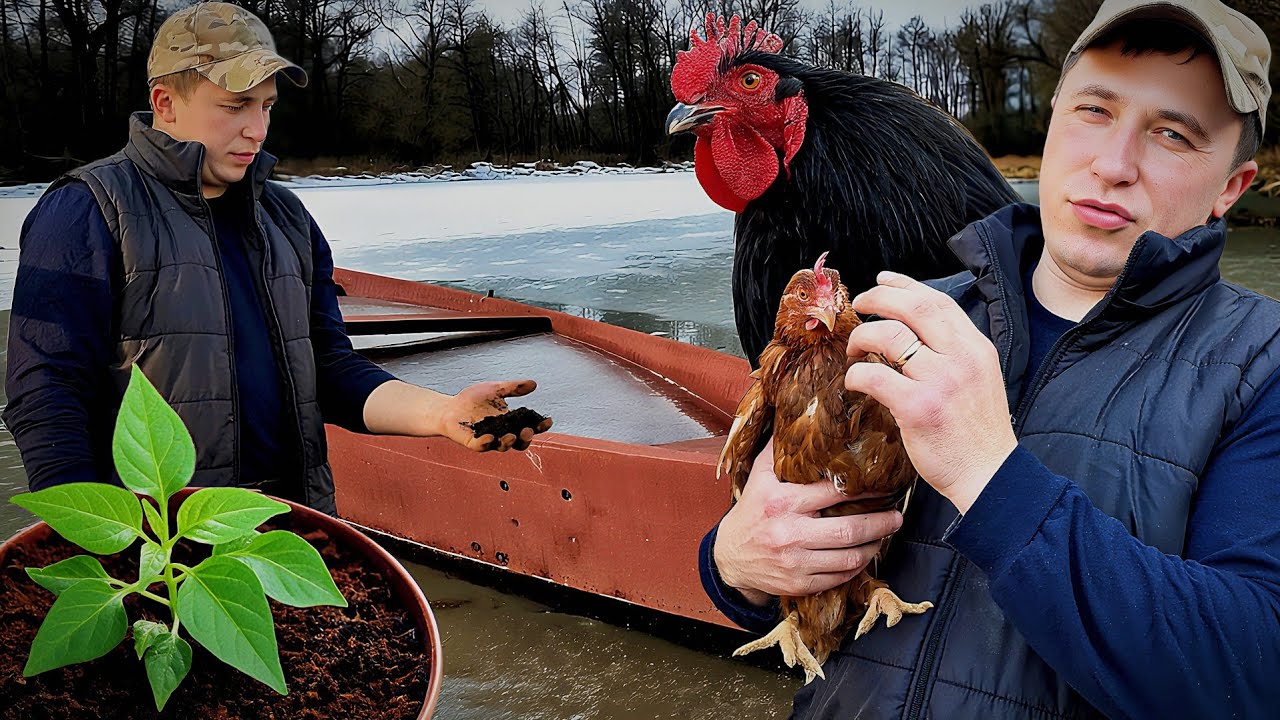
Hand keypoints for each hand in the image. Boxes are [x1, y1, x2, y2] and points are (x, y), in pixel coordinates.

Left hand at [438, 379, 553, 451]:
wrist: (449, 407)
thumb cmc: (472, 400)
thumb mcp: (495, 389)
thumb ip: (513, 388)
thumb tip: (533, 383)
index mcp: (510, 422)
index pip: (529, 426)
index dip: (540, 426)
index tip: (547, 421)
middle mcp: (502, 433)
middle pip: (520, 441)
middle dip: (526, 438)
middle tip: (528, 431)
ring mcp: (488, 439)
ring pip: (503, 446)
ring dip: (509, 442)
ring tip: (512, 436)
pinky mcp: (473, 442)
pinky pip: (481, 446)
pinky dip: (486, 443)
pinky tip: (489, 437)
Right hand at [713, 440, 902, 605]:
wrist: (729, 557)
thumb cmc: (750, 512)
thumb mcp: (759, 477)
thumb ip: (778, 451)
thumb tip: (797, 419)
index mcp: (781, 501)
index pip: (833, 492)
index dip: (864, 489)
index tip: (882, 485)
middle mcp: (789, 532)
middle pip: (849, 529)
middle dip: (880, 522)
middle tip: (896, 515)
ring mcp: (795, 561)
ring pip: (849, 557)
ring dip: (874, 546)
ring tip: (885, 534)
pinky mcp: (799, 583)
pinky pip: (839, 577)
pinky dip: (858, 566)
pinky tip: (865, 553)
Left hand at [844, 271, 1017, 512]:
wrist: (988, 475)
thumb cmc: (976, 433)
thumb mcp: (978, 380)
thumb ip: (952, 354)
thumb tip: (911, 333)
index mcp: (976, 348)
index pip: (938, 302)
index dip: (906, 286)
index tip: (883, 281)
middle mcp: (961, 358)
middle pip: (913, 308)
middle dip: (879, 298)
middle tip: (858, 304)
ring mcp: (940, 381)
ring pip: (889, 335)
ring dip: (862, 335)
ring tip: (854, 348)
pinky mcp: (917, 407)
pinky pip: (874, 375)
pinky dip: (857, 373)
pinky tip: (855, 380)